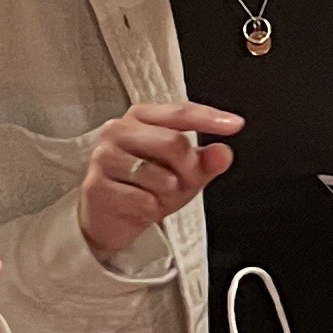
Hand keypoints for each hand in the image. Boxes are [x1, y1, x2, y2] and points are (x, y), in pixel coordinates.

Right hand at [78, 102, 242, 259]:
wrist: (109, 220)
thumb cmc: (147, 188)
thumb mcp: (185, 174)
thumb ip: (206, 162)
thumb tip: (223, 153)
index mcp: (141, 117)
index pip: (180, 112)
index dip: (209, 119)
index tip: (236, 124)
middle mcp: (118, 130)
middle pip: (173, 143)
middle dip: (188, 170)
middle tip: (184, 183)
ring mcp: (104, 157)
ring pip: (159, 175)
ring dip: (169, 193)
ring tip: (158, 195)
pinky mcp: (96, 185)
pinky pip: (142, 199)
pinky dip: (151, 208)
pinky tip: (141, 206)